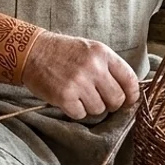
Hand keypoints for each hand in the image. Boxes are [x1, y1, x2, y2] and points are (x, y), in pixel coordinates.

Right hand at [23, 31, 139, 119]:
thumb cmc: (63, 52)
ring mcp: (78, 82)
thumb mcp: (90, 50)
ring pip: (99, 109)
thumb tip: (129, 92)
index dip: (132, 94)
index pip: (129, 80)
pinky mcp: (64, 96)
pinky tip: (68, 98)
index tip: (128, 100)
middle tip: (99, 98)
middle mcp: (93, 67)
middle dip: (111, 104)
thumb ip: (109, 67)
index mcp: (102, 53)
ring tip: (79, 95)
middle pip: (117, 100)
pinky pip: (81, 114)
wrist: (32, 52)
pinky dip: (75, 110)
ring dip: (90, 107)